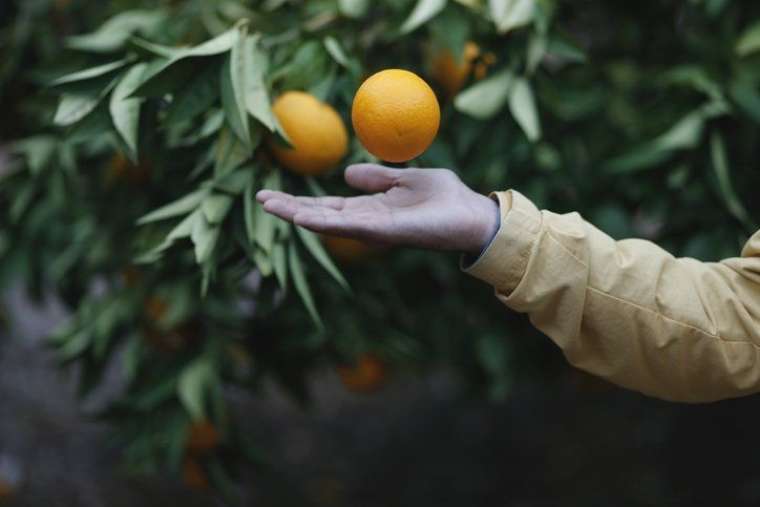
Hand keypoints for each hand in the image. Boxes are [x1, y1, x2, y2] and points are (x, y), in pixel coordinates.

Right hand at [256, 164, 499, 254]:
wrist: (473, 213)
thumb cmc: (445, 197)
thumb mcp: (405, 179)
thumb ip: (377, 179)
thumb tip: (346, 173)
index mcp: (371, 208)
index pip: (328, 204)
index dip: (301, 200)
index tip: (272, 193)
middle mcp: (368, 221)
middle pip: (321, 214)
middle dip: (290, 208)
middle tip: (259, 199)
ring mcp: (375, 229)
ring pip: (329, 222)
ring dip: (300, 215)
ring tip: (271, 206)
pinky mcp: (387, 232)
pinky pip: (351, 226)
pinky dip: (327, 222)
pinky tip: (305, 217)